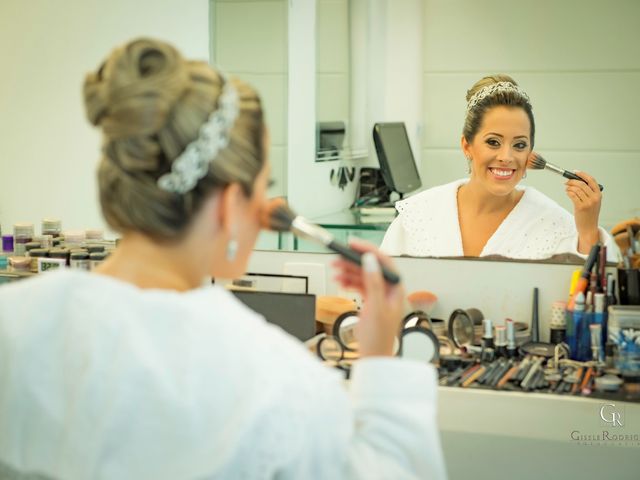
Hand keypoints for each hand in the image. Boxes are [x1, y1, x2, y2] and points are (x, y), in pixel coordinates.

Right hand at [332, 239, 403, 356]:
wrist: (374, 356)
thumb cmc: (379, 338)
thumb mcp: (376, 307)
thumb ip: (373, 283)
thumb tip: (370, 261)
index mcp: (396, 289)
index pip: (384, 262)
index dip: (368, 250)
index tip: (353, 245)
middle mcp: (389, 290)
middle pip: (371, 267)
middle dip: (354, 261)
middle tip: (338, 257)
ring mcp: (380, 295)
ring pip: (363, 275)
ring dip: (349, 271)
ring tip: (335, 270)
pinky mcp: (372, 301)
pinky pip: (360, 285)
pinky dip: (349, 282)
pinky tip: (340, 281)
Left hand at [565, 170, 601, 253]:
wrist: (589, 227)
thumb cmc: (589, 215)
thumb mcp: (594, 203)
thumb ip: (589, 193)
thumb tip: (577, 182)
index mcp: (599, 195)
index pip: (591, 180)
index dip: (582, 174)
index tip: (575, 172)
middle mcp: (595, 198)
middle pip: (582, 184)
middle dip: (572, 181)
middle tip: (566, 182)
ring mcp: (588, 202)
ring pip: (576, 189)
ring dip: (569, 187)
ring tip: (566, 188)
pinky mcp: (580, 207)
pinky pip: (572, 195)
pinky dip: (568, 192)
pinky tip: (567, 192)